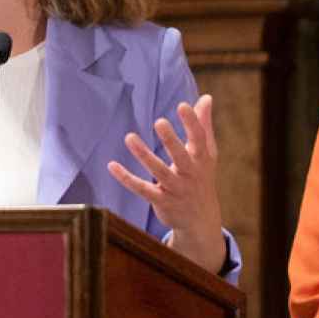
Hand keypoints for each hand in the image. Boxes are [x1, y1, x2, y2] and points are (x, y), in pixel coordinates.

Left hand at [107, 94, 224, 267]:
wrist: (200, 220)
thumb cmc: (201, 177)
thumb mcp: (206, 153)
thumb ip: (204, 125)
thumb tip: (206, 97)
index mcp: (202, 159)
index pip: (199, 139)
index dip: (192, 123)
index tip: (183, 105)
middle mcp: (190, 174)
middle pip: (181, 156)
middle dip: (171, 140)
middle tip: (160, 121)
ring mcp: (175, 189)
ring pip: (159, 172)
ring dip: (144, 155)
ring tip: (129, 137)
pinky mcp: (160, 201)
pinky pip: (142, 189)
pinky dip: (127, 178)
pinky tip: (112, 165)